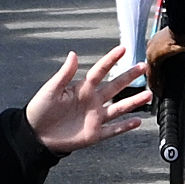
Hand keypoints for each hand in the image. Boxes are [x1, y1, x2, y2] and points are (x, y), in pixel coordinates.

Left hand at [25, 47, 142, 151]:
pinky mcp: (94, 134)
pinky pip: (113, 130)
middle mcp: (92, 101)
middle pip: (115, 86)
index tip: (123, 49)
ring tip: (148, 95)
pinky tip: (137, 122)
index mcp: (82, 88)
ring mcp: (95, 117)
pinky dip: (125, 127)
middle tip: (143, 67)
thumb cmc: (40, 109)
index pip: (100, 71)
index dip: (111, 59)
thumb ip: (64, 74)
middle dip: (129, 76)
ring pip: (119, 108)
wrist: (36, 135)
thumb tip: (73, 54)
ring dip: (134, 102)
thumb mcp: (50, 89)